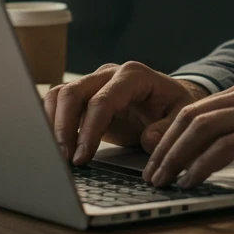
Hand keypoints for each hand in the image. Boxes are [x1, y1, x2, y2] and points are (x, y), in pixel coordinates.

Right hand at [43, 62, 208, 164]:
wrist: (170, 100)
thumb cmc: (175, 107)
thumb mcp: (182, 117)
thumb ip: (168, 129)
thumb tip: (148, 139)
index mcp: (133, 75)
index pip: (103, 100)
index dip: (90, 130)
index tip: (82, 157)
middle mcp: (109, 74)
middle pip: (73, 93)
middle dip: (64, 128)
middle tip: (64, 159)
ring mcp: (93, 82)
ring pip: (59, 95)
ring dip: (52, 124)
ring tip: (56, 155)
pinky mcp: (84, 96)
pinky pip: (58, 103)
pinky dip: (51, 122)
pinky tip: (53, 145)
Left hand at [141, 79, 233, 188]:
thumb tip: (211, 151)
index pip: (196, 109)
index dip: (169, 134)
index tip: (156, 158)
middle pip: (191, 117)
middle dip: (165, 146)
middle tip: (151, 173)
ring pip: (202, 129)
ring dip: (176, 157)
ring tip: (164, 180)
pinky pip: (224, 148)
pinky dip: (201, 165)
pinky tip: (192, 180)